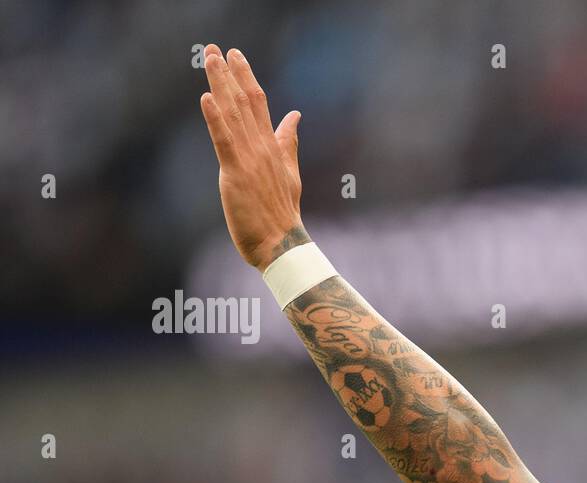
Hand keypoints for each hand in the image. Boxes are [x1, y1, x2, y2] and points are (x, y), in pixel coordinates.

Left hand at [198, 45, 305, 270]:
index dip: (246, 77)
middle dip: (229, 73)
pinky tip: (206, 98)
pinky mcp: (237, 174)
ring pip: (233, 115)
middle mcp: (262, 148)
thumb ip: (289, 142)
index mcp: (272, 148)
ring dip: (220, 85)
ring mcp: (250, 160)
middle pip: (245, 102)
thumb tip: (295, 116)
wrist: (283, 244)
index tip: (235, 55)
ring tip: (209, 60)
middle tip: (215, 48)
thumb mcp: (289, 172)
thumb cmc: (282, 214)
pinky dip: (214, 119)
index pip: (259, 104)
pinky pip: (224, 141)